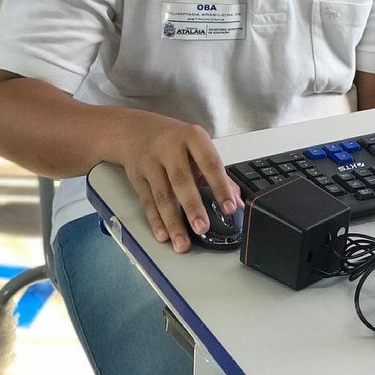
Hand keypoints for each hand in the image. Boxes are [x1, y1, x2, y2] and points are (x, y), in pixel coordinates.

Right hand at [120, 119, 241, 252]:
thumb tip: (236, 201)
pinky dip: (156, 221)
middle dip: (193, 207)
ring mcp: (151, 162)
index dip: (221, 186)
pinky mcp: (137, 177)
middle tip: (202, 228)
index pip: (210, 163)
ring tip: (182, 243)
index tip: (230, 208)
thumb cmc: (176, 141)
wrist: (137, 131)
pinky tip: (163, 235)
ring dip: (173, 222)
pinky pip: (148, 202)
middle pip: (182, 180)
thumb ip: (218, 174)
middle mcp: (170, 147)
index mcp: (193, 137)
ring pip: (163, 196)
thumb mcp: (198, 147)